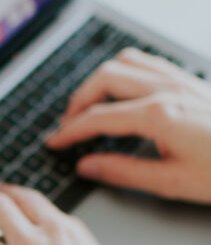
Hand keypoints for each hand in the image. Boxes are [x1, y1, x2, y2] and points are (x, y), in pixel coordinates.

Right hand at [46, 48, 210, 203]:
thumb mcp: (170, 183)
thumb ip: (122, 171)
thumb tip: (88, 167)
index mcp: (159, 116)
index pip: (98, 117)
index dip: (69, 131)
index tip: (54, 143)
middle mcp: (167, 90)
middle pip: (104, 79)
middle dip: (78, 101)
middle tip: (68, 125)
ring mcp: (180, 80)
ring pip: (124, 62)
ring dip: (98, 81)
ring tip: (89, 105)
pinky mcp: (190, 80)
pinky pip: (147, 62)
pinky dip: (124, 71)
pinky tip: (121, 90)